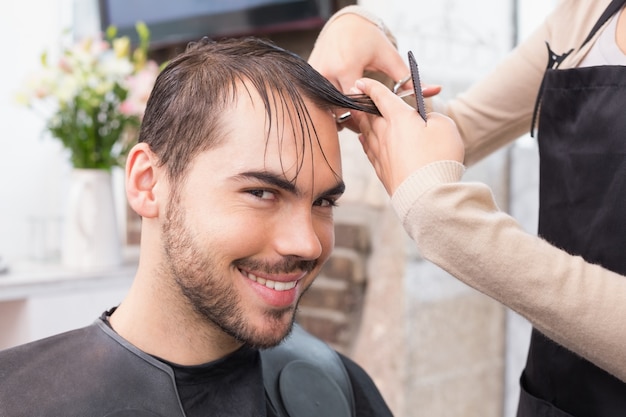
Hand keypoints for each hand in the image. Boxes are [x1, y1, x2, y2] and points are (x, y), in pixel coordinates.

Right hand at [309, 11, 440, 131]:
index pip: (355, 103)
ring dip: (342, 114)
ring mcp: (315, 75)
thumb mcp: (390, 58)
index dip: (366, 114)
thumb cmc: (369, 40)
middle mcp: (327, 72)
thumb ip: (409, 78)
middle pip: (340, 109)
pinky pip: (320, 102)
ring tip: (358, 113)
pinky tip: (345, 106)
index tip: (377, 116)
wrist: (345, 24)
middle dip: (354, 118)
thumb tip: (435, 90)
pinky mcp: (309, 78)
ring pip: (328, 108)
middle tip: (369, 121)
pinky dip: (332, 107)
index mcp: (346, 67)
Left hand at [350, 78, 464, 194]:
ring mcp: (379, 152)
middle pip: (368, 114)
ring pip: (366, 132)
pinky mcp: (380, 170)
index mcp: (398, 117)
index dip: (370, 86)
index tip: (361, 81)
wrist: (426, 194)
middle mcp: (383, 133)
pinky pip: (368, 150)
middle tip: (357, 98)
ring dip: (362, 122)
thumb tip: (423, 119)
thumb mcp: (444, 126)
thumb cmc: (438, 157)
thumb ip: (432, 116)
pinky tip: (364, 140)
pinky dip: (365, 141)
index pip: (380, 96)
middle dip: (363, 104)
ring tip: (358, 116)